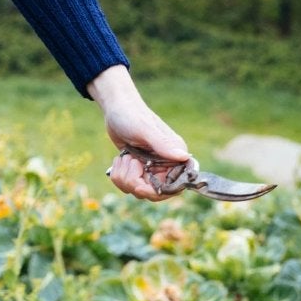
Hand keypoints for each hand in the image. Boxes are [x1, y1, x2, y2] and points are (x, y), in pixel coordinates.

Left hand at [85, 64, 193, 202]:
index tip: (140, 185)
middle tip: (129, 164)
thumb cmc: (131, 115)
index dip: (156, 191)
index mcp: (175, 154)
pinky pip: (128, 184)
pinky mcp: (137, 168)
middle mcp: (166, 163)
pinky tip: (119, 158)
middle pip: (154, 192)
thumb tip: (184, 157)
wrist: (115, 108)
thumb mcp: (145, 130)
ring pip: (138, 190)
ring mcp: (151, 167)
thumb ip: (163, 144)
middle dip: (136, 184)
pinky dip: (119, 174)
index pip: (175, 186)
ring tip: (125, 157)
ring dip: (125, 177)